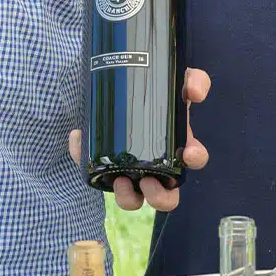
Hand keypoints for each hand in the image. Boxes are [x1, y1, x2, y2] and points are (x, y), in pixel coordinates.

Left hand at [68, 67, 210, 212]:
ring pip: (132, 199)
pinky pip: (91, 169)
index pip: (193, 159)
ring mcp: (128, 167)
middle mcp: (155, 162)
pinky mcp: (101, 163)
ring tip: (119, 180)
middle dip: (159, 197)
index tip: (188, 153)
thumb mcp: (174, 79)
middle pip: (164, 196)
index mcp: (175, 142)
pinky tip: (79, 137)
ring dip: (127, 197)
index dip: (195, 159)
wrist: (115, 77)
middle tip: (149, 182)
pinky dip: (82, 157)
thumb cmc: (150, 87)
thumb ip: (193, 80)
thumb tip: (196, 94)